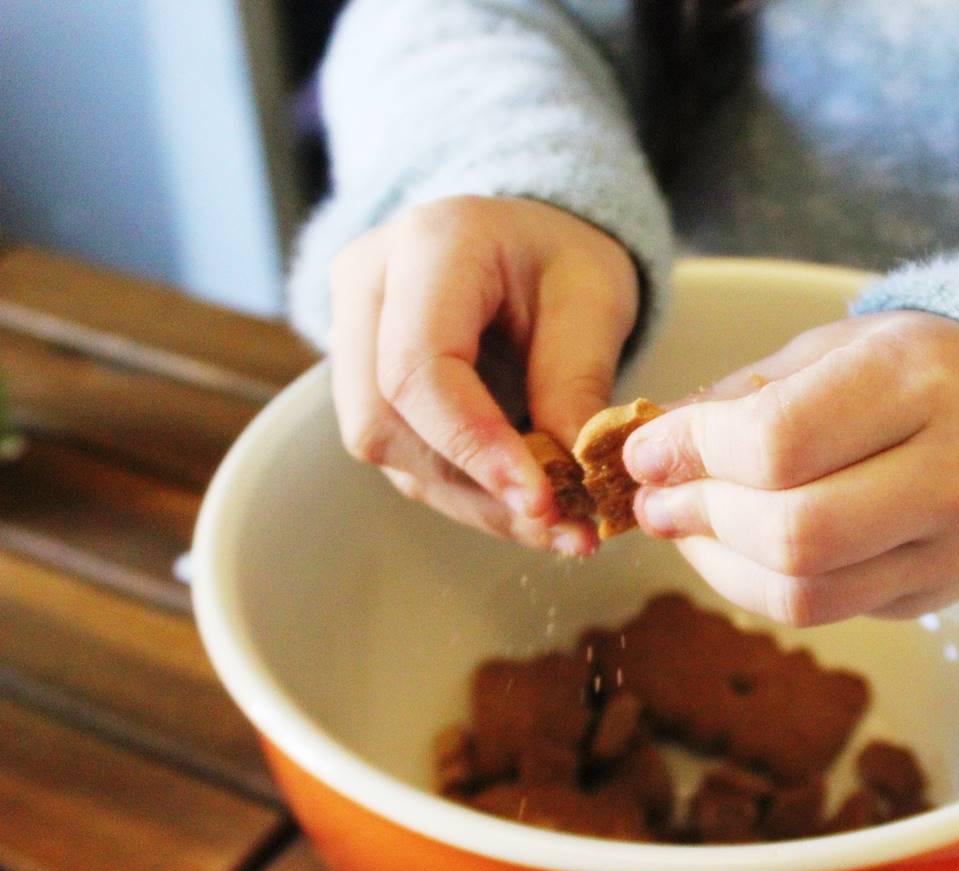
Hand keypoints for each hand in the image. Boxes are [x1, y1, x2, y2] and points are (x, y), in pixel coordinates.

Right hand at [327, 195, 639, 554]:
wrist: (529, 243)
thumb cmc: (565, 261)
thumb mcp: (595, 304)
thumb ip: (577, 384)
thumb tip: (571, 479)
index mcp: (429, 244)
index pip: (418, 366)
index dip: (475, 445)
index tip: (542, 500)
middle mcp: (368, 284)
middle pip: (384, 418)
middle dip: (476, 486)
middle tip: (562, 526)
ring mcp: (351, 332)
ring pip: (385, 448)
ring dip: (474, 501)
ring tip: (558, 526)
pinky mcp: (361, 378)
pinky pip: (401, 454)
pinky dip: (468, 492)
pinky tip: (525, 508)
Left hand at [623, 312, 958, 625]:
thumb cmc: (909, 372)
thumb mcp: (828, 351)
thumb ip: (739, 400)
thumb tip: (649, 452)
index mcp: (919, 380)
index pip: (781, 440)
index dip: (694, 454)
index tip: (646, 451)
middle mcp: (952, 470)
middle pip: (793, 532)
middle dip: (702, 517)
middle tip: (655, 499)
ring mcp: (953, 547)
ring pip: (805, 592)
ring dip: (718, 564)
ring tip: (683, 525)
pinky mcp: (939, 594)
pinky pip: (824, 613)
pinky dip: (755, 588)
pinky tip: (729, 551)